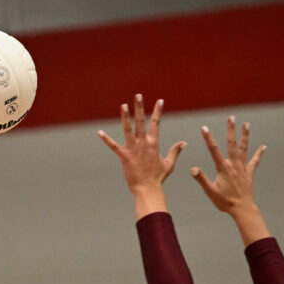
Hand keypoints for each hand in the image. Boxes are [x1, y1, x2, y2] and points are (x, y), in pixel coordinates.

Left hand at [99, 94, 184, 216]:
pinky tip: (99, 132)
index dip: (158, 111)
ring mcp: (133, 149)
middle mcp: (143, 143)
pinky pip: (113, 146)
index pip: (157, 123)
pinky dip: (106, 140)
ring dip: (125, 117)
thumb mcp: (168, 163)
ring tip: (123, 105)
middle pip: (141, 122)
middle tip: (138, 95)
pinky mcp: (124, 157)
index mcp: (153, 144)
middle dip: (140, 107)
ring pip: (128, 129)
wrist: (148, 189)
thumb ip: (175, 151)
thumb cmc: (157, 178)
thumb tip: (184, 143)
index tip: (160, 101)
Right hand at [190, 116, 264, 215]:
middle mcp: (234, 165)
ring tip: (246, 124)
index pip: (214, 150)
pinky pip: (255, 161)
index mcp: (223, 168)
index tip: (204, 128)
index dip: (208, 138)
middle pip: (231, 144)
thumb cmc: (225, 201)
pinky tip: (263, 147)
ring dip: (245, 136)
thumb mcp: (210, 191)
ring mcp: (243, 168)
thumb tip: (193, 168)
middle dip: (231, 130)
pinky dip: (259, 153)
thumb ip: (202, 179)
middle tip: (231, 118)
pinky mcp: (249, 173)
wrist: (242, 209)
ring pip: (243, 148)